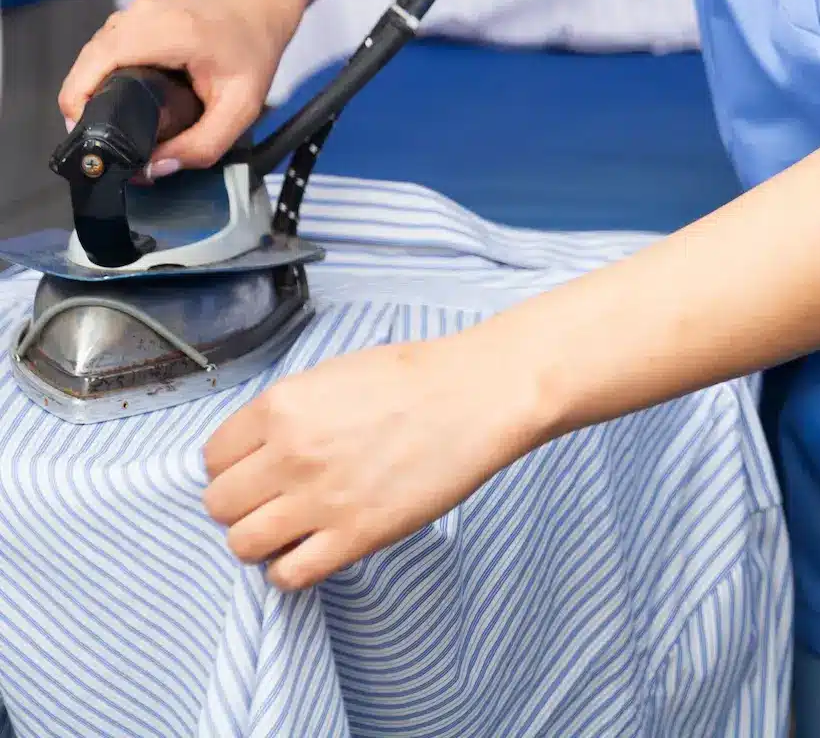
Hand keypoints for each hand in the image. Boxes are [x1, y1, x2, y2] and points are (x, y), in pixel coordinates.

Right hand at [56, 0, 305, 174]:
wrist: (256, 5)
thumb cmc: (251, 51)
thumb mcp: (241, 107)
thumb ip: (202, 145)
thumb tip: (153, 169)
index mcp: (170, 31)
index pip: (100, 61)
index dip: (82, 101)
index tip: (90, 134)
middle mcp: (143, 14)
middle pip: (87, 64)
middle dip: (84, 105)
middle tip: (101, 140)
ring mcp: (132, 11)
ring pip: (89, 57)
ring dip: (89, 91)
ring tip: (108, 124)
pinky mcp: (128, 16)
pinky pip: (99, 50)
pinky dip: (98, 76)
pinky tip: (116, 99)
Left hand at [203, 329, 535, 589]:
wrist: (477, 397)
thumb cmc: (415, 377)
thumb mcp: (335, 373)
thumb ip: (287, 412)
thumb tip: (256, 448)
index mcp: (282, 406)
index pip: (212, 459)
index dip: (232, 466)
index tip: (254, 470)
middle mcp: (290, 454)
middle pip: (220, 505)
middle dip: (242, 503)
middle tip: (275, 497)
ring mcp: (320, 499)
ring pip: (243, 545)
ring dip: (262, 539)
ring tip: (292, 526)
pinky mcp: (354, 536)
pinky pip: (288, 576)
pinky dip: (291, 569)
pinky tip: (313, 548)